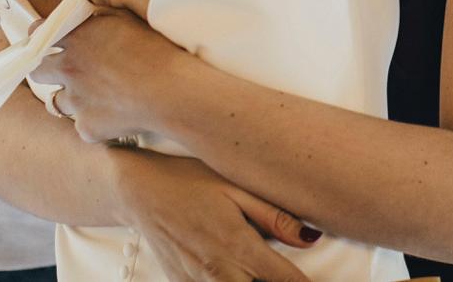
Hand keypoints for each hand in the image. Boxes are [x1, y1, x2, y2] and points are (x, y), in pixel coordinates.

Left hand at [31, 3, 182, 143]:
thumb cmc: (154, 50)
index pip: (38, 32)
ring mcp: (74, 101)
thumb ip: (98, 17)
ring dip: (74, 98)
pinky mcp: (86, 127)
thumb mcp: (125, 20)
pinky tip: (118, 115)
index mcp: (76, 38)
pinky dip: (96, 121)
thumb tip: (85, 16)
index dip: (41, 36)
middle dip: (46, 69)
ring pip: (59, 102)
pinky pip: (84, 124)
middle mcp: (68, 68)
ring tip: (101, 96)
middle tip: (67, 71)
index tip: (46, 39)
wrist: (169, 91)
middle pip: (38, 70)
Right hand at [111, 149, 320, 281]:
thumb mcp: (236, 188)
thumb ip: (275, 217)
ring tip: (256, 267)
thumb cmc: (191, 181)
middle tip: (282, 271)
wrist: (140, 191)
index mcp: (239, 247)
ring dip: (251, 281)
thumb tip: (312, 238)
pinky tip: (233, 267)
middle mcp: (219, 274)